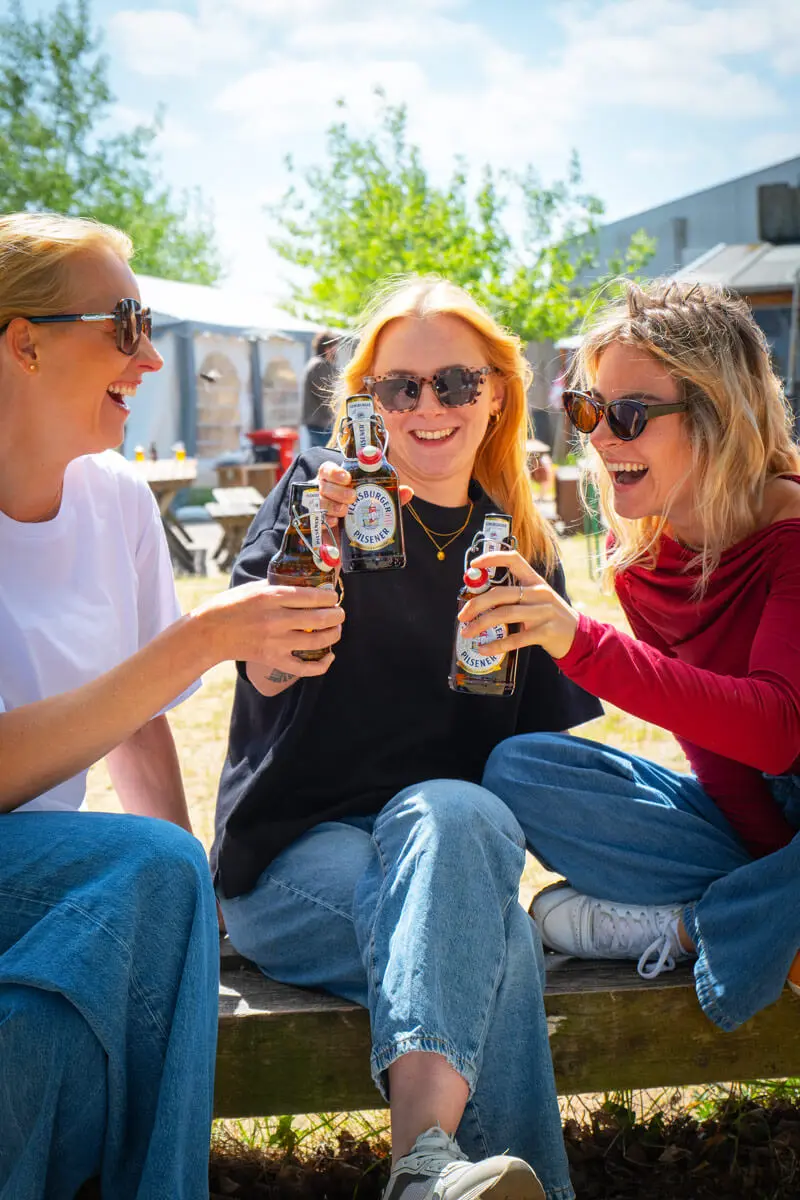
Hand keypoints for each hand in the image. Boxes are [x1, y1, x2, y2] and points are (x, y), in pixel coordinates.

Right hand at [195, 581, 344, 675]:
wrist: (209, 632)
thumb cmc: (231, 605)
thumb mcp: (254, 587)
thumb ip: (279, 587)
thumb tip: (305, 584)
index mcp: (271, 597)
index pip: (312, 596)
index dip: (329, 596)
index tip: (333, 596)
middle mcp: (276, 619)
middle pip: (320, 618)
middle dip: (337, 615)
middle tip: (339, 613)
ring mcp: (275, 641)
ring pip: (317, 641)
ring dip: (334, 634)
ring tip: (336, 629)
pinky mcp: (273, 659)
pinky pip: (304, 667)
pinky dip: (322, 664)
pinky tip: (329, 656)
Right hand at [317, 459, 413, 523]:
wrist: (348, 540)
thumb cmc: (362, 512)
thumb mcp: (377, 502)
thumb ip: (390, 495)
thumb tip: (408, 491)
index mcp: (336, 482)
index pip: (327, 470)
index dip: (335, 472)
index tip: (347, 478)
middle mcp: (325, 492)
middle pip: (324, 485)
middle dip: (338, 491)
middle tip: (352, 498)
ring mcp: (320, 507)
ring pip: (321, 501)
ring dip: (333, 505)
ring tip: (345, 511)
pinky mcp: (318, 524)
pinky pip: (317, 519)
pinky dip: (327, 519)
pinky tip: (335, 523)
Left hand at [458, 550, 578, 660]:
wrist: (579, 636)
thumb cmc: (550, 616)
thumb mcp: (537, 599)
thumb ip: (514, 596)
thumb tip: (479, 600)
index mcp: (535, 581)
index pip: (513, 560)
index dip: (492, 559)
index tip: (473, 564)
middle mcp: (539, 593)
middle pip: (501, 593)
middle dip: (476, 604)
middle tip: (462, 616)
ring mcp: (544, 612)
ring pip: (505, 615)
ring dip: (481, 624)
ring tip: (467, 633)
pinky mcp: (546, 632)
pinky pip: (516, 639)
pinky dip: (497, 645)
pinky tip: (484, 648)